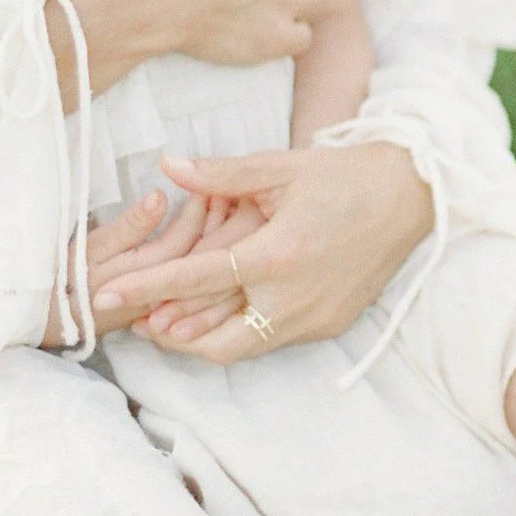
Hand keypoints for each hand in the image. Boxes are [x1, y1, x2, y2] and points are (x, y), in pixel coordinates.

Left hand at [87, 139, 433, 361]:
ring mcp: (314, 317)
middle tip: (138, 317)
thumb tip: (167, 167)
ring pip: (240, 349)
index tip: (104, 296)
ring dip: (201, 338)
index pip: (194, 279)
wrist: (412, 197)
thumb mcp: (281, 167)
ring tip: (168, 320)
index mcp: (278, 255)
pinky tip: (220, 311)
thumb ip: (221, 174)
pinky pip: (270, 339)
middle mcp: (295, 298)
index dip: (144, 288)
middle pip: (212, 341)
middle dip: (168, 335)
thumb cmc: (345, 175)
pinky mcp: (329, 324)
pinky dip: (238, 330)